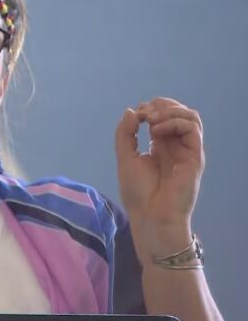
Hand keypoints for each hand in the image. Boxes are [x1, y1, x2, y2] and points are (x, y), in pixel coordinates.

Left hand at [114, 97, 203, 260]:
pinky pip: (192, 129)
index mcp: (159, 145)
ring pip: (190, 116)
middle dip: (161, 105)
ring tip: (151, 120)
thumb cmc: (137, 192)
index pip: (162, 116)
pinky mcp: (195, 156)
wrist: (151, 215)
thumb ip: (125, 133)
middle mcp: (175, 145)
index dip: (149, 109)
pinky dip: (175, 122)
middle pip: (178, 112)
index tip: (135, 115)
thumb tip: (132, 110)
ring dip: (170, 111)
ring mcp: (186, 150)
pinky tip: (157, 130)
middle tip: (145, 114)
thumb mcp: (125, 157)